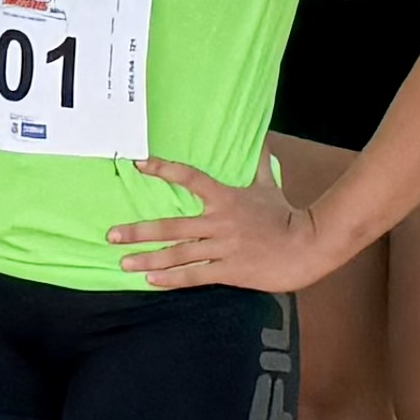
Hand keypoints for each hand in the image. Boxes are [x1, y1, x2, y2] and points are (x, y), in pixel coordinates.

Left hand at [111, 151, 344, 290]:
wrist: (307, 247)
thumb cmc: (286, 215)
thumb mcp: (269, 186)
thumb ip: (260, 164)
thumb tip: (264, 139)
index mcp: (226, 198)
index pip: (190, 178)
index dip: (165, 170)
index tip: (139, 164)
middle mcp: (220, 222)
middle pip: (172, 226)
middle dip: (139, 231)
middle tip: (111, 234)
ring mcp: (223, 248)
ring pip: (178, 253)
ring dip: (148, 258)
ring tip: (123, 262)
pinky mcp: (229, 270)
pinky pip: (195, 275)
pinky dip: (171, 279)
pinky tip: (151, 280)